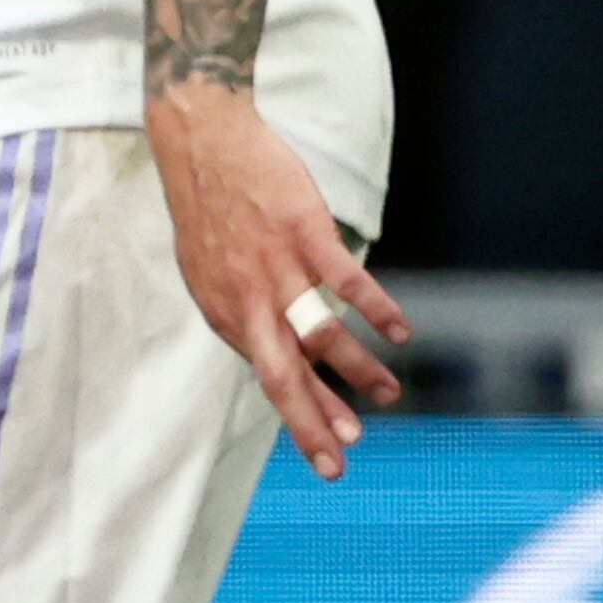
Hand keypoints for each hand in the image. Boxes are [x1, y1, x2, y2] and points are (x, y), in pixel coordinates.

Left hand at [142, 79, 409, 479]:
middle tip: (342, 459)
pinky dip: (376, 309)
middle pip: (285, 377)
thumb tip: (263, 347)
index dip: (300, 416)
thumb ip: (238, 313)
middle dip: (314, 423)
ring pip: (321, 335)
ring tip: (388, 394)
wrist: (202, 143)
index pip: (268, 379)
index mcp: (225, 315)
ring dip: (358, 371)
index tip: (327, 447)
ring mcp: (277, 267)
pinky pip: (346, 280)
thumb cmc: (208, 208)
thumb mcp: (207, 274)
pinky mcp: (304, 231)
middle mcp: (248, 301)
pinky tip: (400, 331)